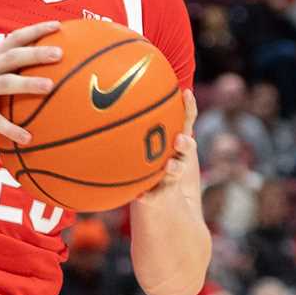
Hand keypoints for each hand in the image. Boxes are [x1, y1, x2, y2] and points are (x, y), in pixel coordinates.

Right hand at [0, 20, 62, 144]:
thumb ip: (5, 75)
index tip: (58, 26)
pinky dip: (12, 129)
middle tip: (60, 53)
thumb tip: (43, 78)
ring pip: (4, 83)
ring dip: (28, 83)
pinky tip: (28, 138)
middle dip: (36, 52)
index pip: (13, 39)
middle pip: (12, 56)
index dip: (35, 31)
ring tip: (50, 86)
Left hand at [138, 89, 200, 209]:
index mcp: (176, 138)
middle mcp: (178, 156)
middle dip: (185, 141)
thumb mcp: (143, 138)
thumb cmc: (147, 162)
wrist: (164, 204)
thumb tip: (107, 90)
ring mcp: (173, 176)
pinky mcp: (162, 195)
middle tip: (178, 138)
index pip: (186, 120)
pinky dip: (149, 196)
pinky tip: (139, 196)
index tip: (186, 93)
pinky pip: (156, 196)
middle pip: (187, 146)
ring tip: (169, 167)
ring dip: (175, 168)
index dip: (188, 107)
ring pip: (177, 171)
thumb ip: (131, 121)